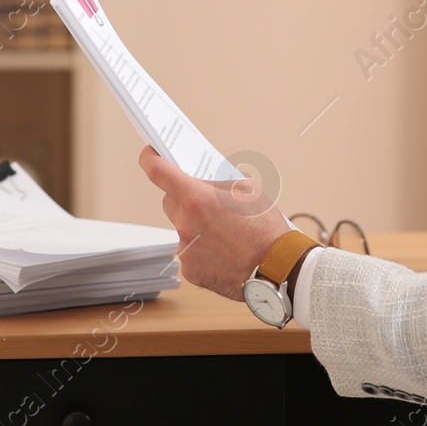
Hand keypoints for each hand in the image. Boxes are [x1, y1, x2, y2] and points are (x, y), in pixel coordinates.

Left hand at [137, 146, 288, 300]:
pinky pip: (190, 252)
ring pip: (183, 229)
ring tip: (226, 232)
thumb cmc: (266, 229)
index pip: (158, 172)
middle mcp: (184, 225)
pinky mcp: (190, 271)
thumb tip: (204, 185)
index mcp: (196, 199)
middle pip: (171, 202)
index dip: (150, 159)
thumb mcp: (247, 191)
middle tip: (206, 201)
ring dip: (197, 227)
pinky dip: (203, 250)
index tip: (150, 154)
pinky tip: (224, 251)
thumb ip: (217, 185)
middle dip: (184, 198)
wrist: (277, 269)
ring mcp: (185, 250)